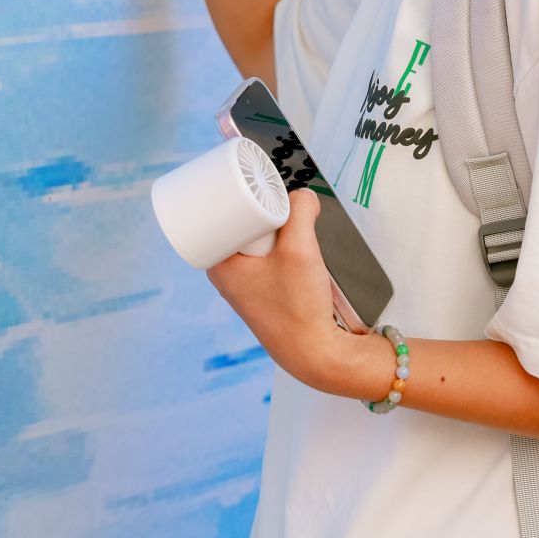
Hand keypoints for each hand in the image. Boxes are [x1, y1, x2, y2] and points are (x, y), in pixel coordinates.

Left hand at [205, 187, 359, 392]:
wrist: (319, 354)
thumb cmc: (299, 308)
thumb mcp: (300, 249)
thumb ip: (302, 213)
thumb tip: (305, 195)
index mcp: (219, 264)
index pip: (220, 215)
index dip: (238, 196)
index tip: (256, 183)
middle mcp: (228, 275)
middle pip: (242, 224)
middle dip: (265, 212)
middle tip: (285, 205)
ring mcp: (248, 286)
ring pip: (260, 241)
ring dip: (279, 231)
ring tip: (297, 227)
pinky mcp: (268, 294)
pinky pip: (271, 258)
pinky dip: (285, 249)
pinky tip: (302, 250)